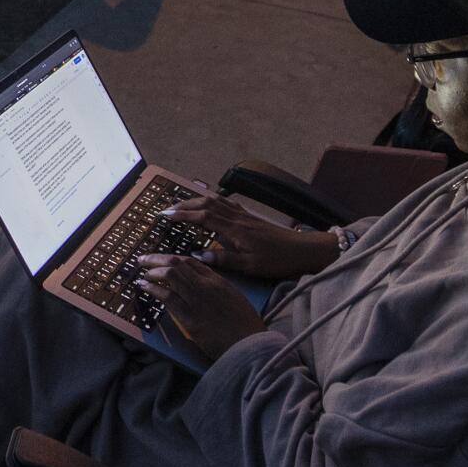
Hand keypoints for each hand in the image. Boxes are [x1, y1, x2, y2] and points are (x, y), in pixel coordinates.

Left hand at [138, 254, 267, 361]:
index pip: (192, 262)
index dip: (174, 258)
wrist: (250, 345)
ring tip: (142, 274)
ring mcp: (198, 299)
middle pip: (177, 264)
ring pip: (170, 275)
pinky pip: (167, 296)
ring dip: (152, 272)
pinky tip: (144, 287)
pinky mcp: (190, 316)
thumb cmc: (245, 327)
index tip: (162, 259)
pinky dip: (153, 289)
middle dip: (157, 259)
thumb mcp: (234, 300)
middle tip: (144, 259)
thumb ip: (218, 291)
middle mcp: (207, 286)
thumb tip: (202, 289)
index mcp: (219, 281)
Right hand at [160, 194, 339, 279]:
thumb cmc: (277, 260)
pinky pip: (227, 204)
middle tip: (166, 210)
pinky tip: (208, 205)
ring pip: (216, 201)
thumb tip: (197, 255)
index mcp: (234, 230)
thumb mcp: (249, 266)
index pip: (203, 217)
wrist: (302, 250)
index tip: (165, 216)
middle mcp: (237, 218)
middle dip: (184, 205)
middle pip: (206, 204)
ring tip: (181, 205)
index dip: (182, 215)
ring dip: (196, 201)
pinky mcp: (250, 217)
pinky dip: (212, 201)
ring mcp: (245, 215)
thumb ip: (223, 259)